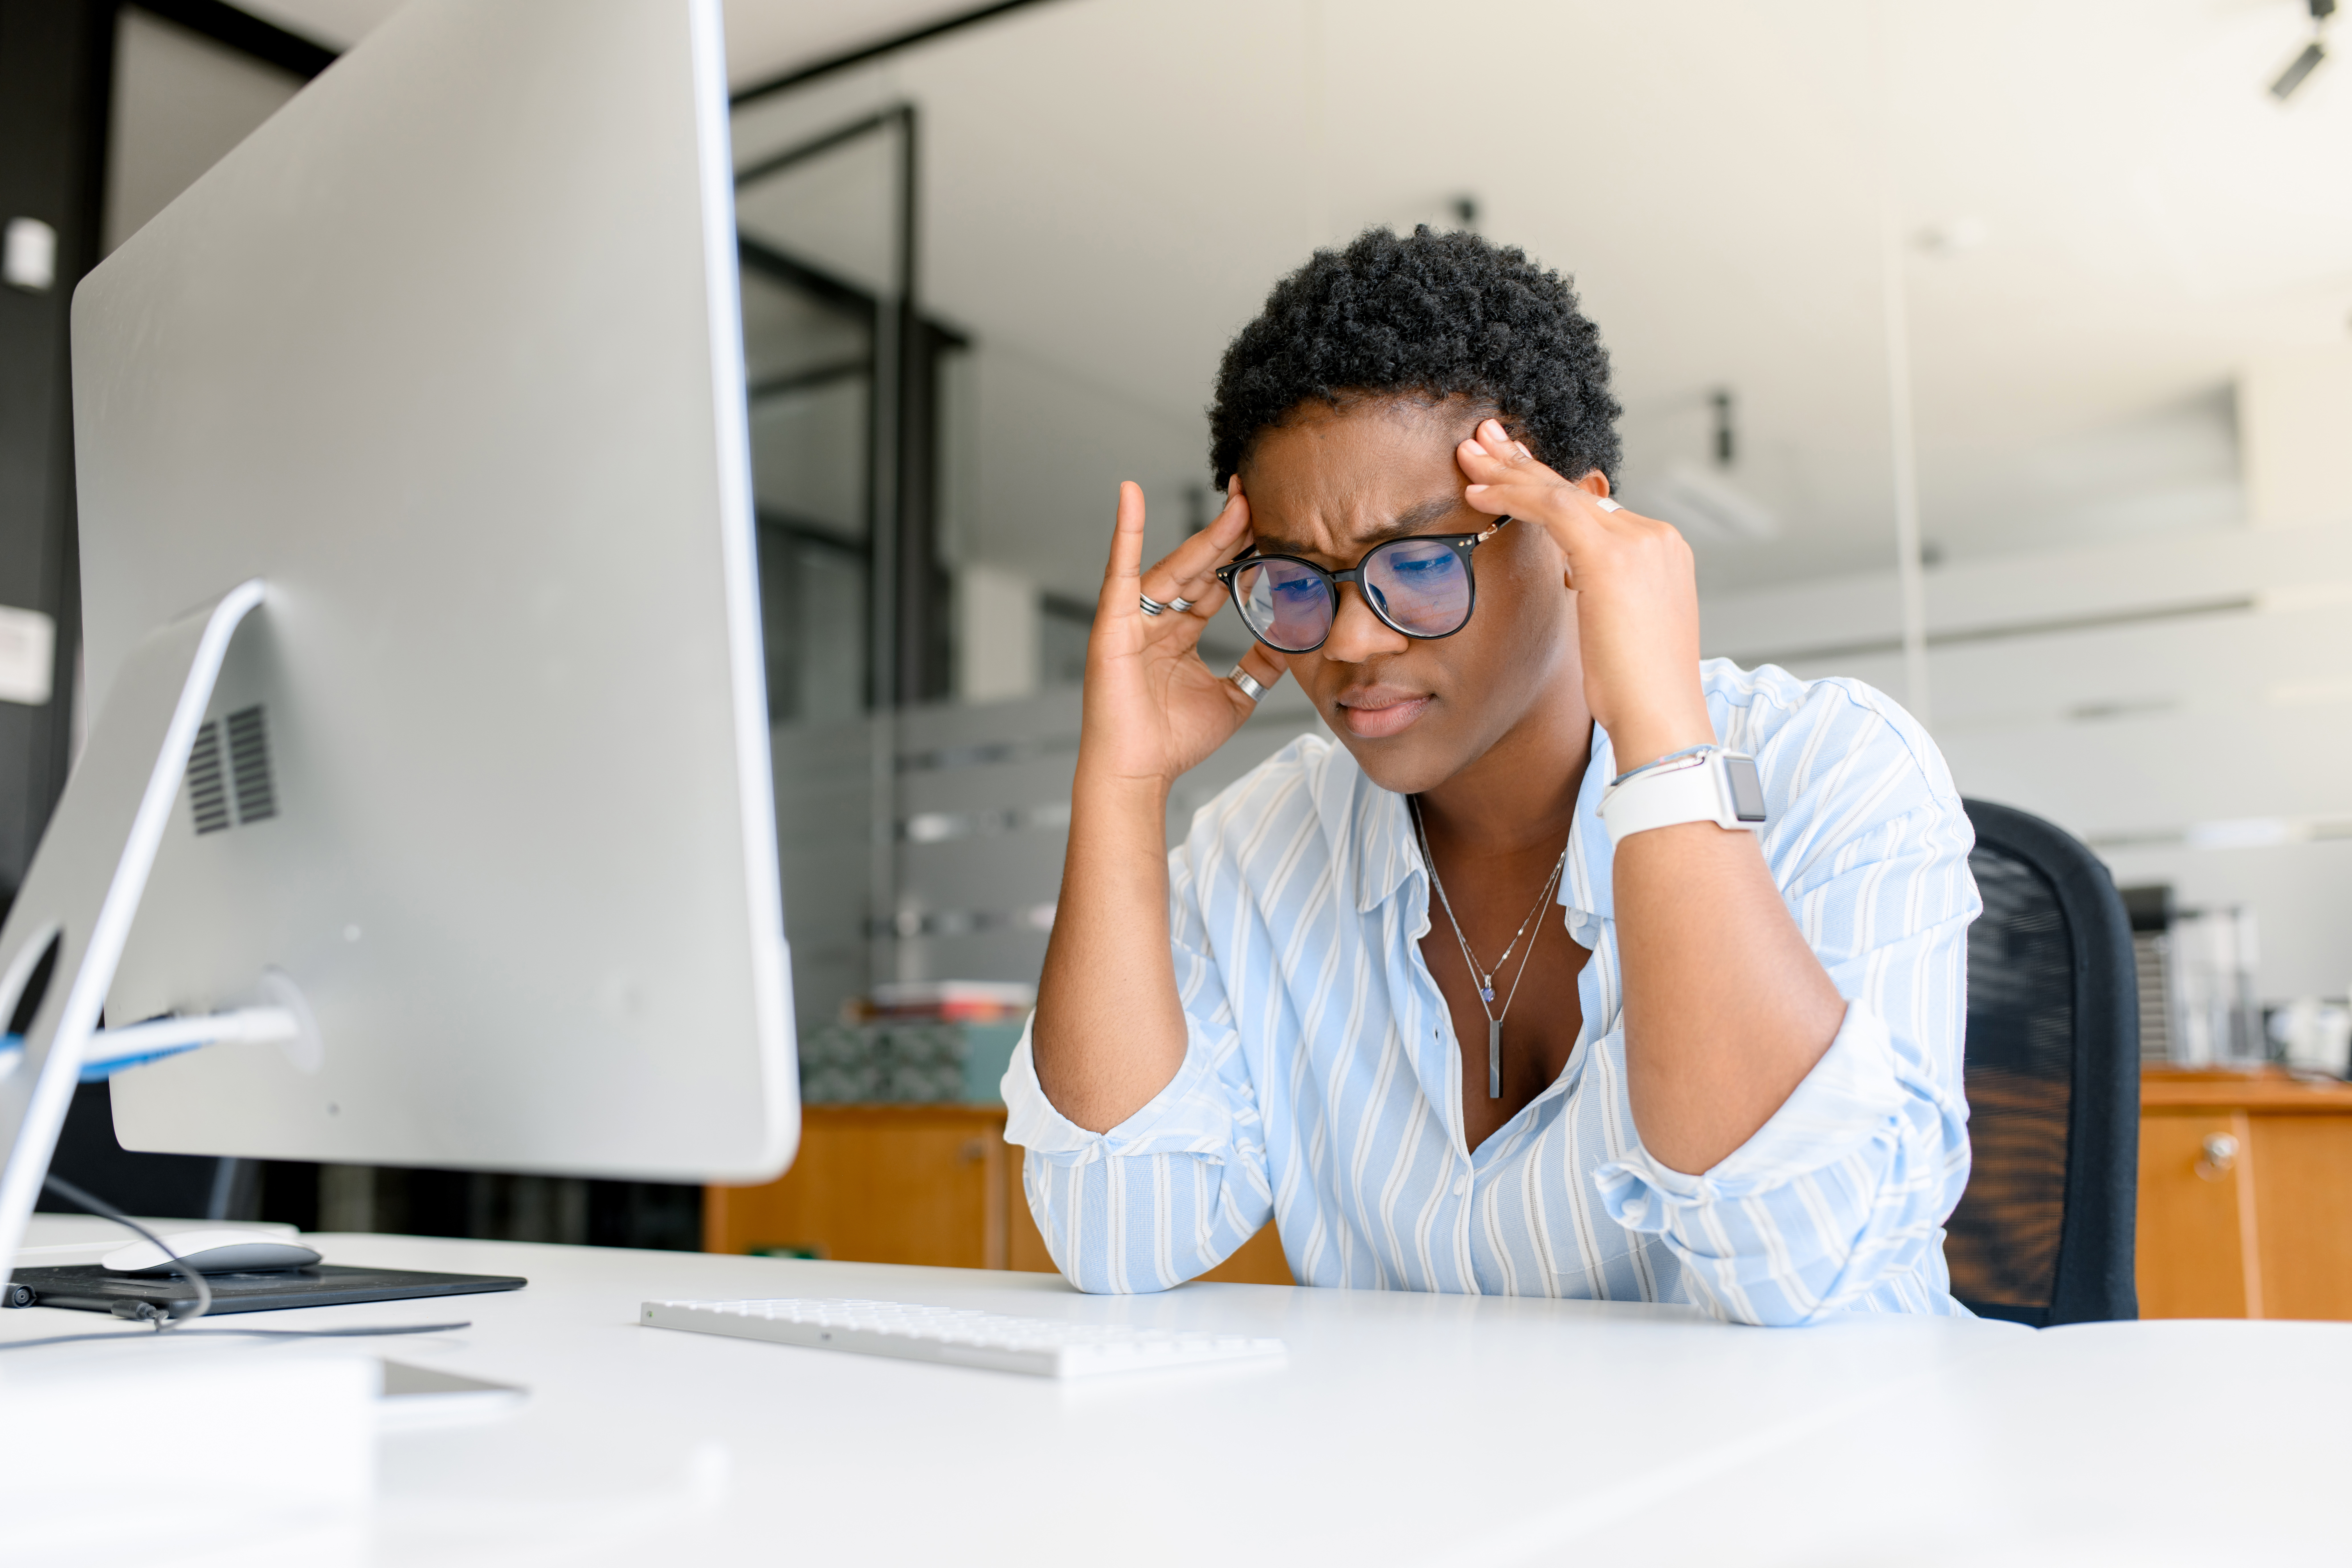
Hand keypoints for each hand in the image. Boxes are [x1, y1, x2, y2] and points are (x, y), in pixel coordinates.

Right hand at [1079, 480, 1287, 792]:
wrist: (1137, 772)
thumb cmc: (1172, 741)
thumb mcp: (1235, 697)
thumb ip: (1260, 666)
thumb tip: (1293, 640)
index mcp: (1179, 634)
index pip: (1215, 584)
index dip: (1241, 557)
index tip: (1270, 528)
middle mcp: (1156, 619)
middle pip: (1199, 566)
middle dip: (1230, 532)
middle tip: (1259, 497)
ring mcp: (1133, 618)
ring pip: (1176, 566)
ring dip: (1206, 533)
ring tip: (1238, 502)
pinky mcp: (1113, 622)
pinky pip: (1120, 570)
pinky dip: (1125, 532)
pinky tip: (1130, 494)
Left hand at [1455, 417, 1712, 769]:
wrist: (1661, 717)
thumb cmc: (1635, 689)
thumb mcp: (1618, 626)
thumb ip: (1602, 588)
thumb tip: (1576, 575)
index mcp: (1661, 552)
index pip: (1594, 506)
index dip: (1547, 485)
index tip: (1511, 470)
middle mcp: (1656, 538)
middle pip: (1577, 490)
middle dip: (1523, 463)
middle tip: (1482, 440)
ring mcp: (1640, 543)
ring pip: (1561, 493)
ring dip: (1509, 472)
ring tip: (1467, 455)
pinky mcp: (1613, 557)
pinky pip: (1553, 511)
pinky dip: (1512, 499)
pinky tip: (1478, 494)